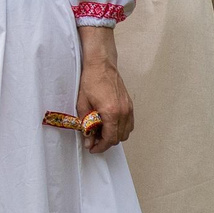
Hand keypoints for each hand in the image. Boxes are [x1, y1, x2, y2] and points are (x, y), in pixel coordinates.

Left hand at [75, 27, 134, 152]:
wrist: (101, 64)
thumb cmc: (91, 81)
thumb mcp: (83, 104)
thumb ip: (86, 124)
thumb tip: (88, 140)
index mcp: (111, 112)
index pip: (110, 139)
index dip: (100, 147)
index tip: (92, 148)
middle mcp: (124, 112)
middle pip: (119, 138)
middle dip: (106, 142)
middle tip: (94, 140)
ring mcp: (129, 108)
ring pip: (126, 132)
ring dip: (115, 136)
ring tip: (101, 132)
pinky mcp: (130, 104)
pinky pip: (130, 124)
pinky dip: (121, 128)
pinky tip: (110, 124)